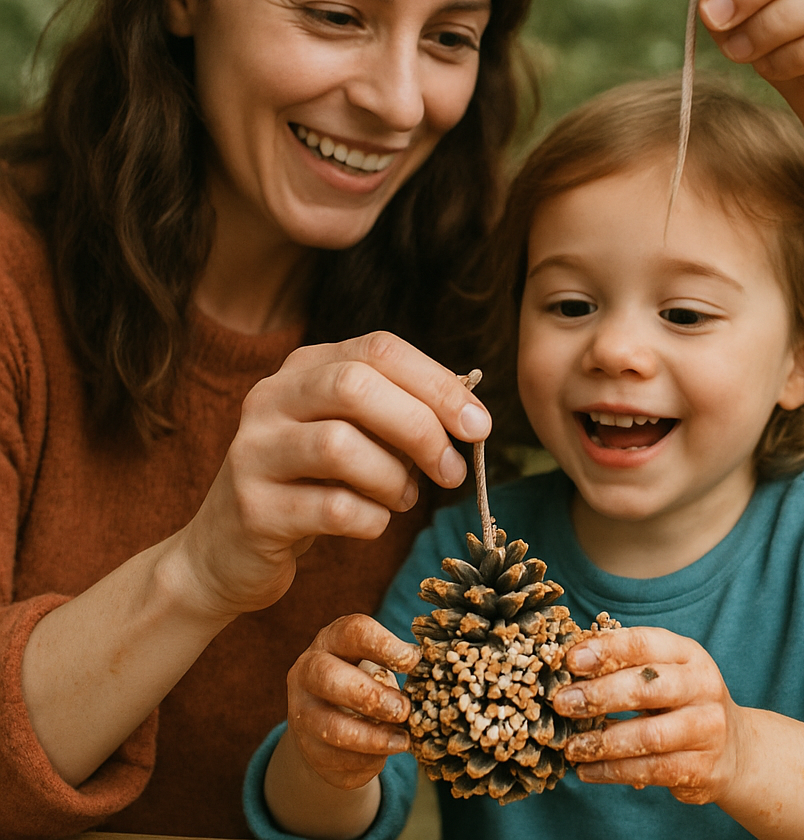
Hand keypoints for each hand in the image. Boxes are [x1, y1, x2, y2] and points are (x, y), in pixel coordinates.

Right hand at [178, 332, 490, 618]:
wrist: (228, 550)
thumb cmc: (312, 485)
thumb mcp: (353, 435)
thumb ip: (399, 415)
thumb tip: (469, 415)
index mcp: (304, 367)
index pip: (379, 349)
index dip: (438, 384)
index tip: (479, 425)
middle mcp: (272, 397)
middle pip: (356, 387)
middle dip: (420, 427)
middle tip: (451, 470)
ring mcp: (254, 450)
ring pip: (341, 446)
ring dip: (393, 478)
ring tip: (403, 498)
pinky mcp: (252, 508)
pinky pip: (334, 508)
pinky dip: (372, 519)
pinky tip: (372, 522)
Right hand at [285, 614, 419, 791]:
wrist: (330, 719)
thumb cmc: (365, 679)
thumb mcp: (377, 663)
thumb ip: (399, 665)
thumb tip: (430, 673)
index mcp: (332, 640)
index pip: (354, 632)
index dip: (385, 645)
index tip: (414, 661)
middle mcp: (308, 672)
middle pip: (330, 677)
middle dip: (371, 696)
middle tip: (404, 710)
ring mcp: (301, 712)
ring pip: (331, 726)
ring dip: (372, 737)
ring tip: (403, 741)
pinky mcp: (307, 749)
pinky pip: (335, 759)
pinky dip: (365, 760)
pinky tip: (384, 754)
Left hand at [552, 627, 744, 805]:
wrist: (734, 748)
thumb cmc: (680, 699)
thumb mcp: (663, 670)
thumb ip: (624, 664)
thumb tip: (569, 662)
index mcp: (687, 653)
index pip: (643, 644)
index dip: (605, 650)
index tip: (571, 661)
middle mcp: (702, 686)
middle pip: (647, 687)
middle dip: (599, 694)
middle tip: (563, 702)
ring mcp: (707, 728)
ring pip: (650, 735)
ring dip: (604, 742)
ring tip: (571, 746)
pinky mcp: (704, 768)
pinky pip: (652, 770)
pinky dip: (614, 771)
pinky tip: (587, 769)